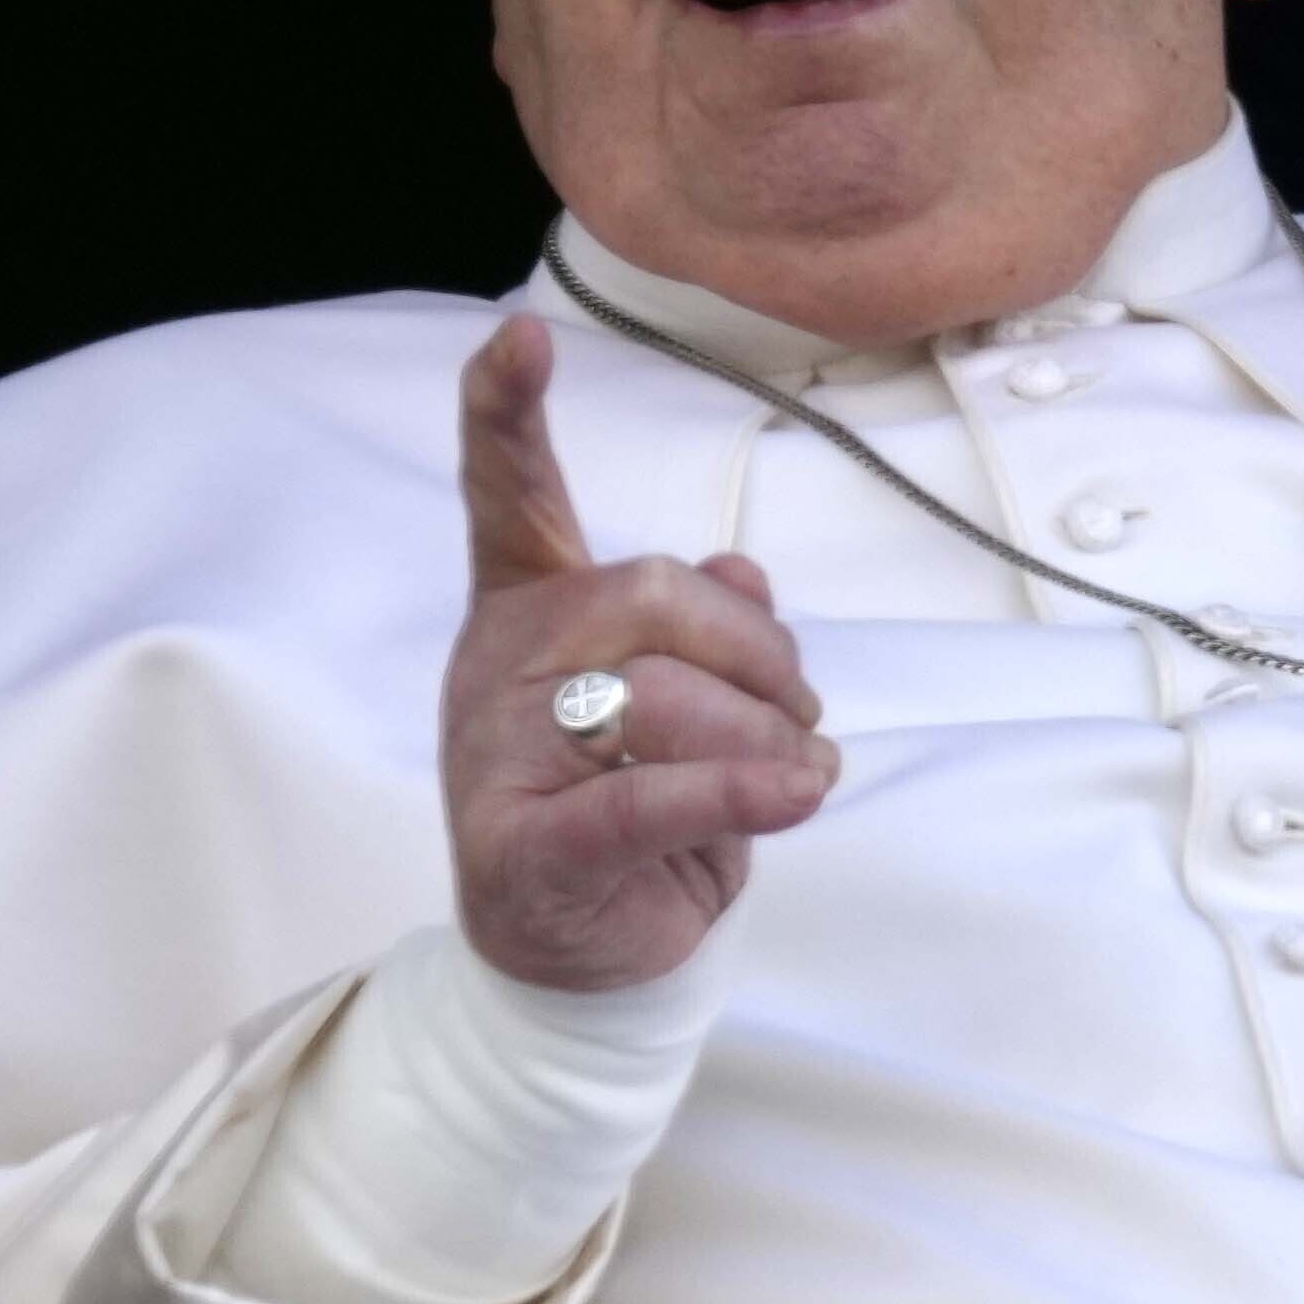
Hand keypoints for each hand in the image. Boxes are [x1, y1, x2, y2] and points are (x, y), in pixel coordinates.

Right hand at [441, 313, 831, 989]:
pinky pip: (647, 798)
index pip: (508, 500)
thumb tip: (743, 569)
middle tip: (806, 713)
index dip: (506, 416)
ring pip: (659, 699)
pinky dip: (739, 791)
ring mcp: (497, 758)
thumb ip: (704, 630)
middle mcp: (498, 668)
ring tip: (796, 779)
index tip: (518, 338)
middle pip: (644, 595)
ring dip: (765, 740)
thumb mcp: (690, 711)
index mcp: (526, 615)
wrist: (582, 964)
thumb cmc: (639, 818)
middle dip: (756, 650)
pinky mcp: (528, 849)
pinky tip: (800, 793)